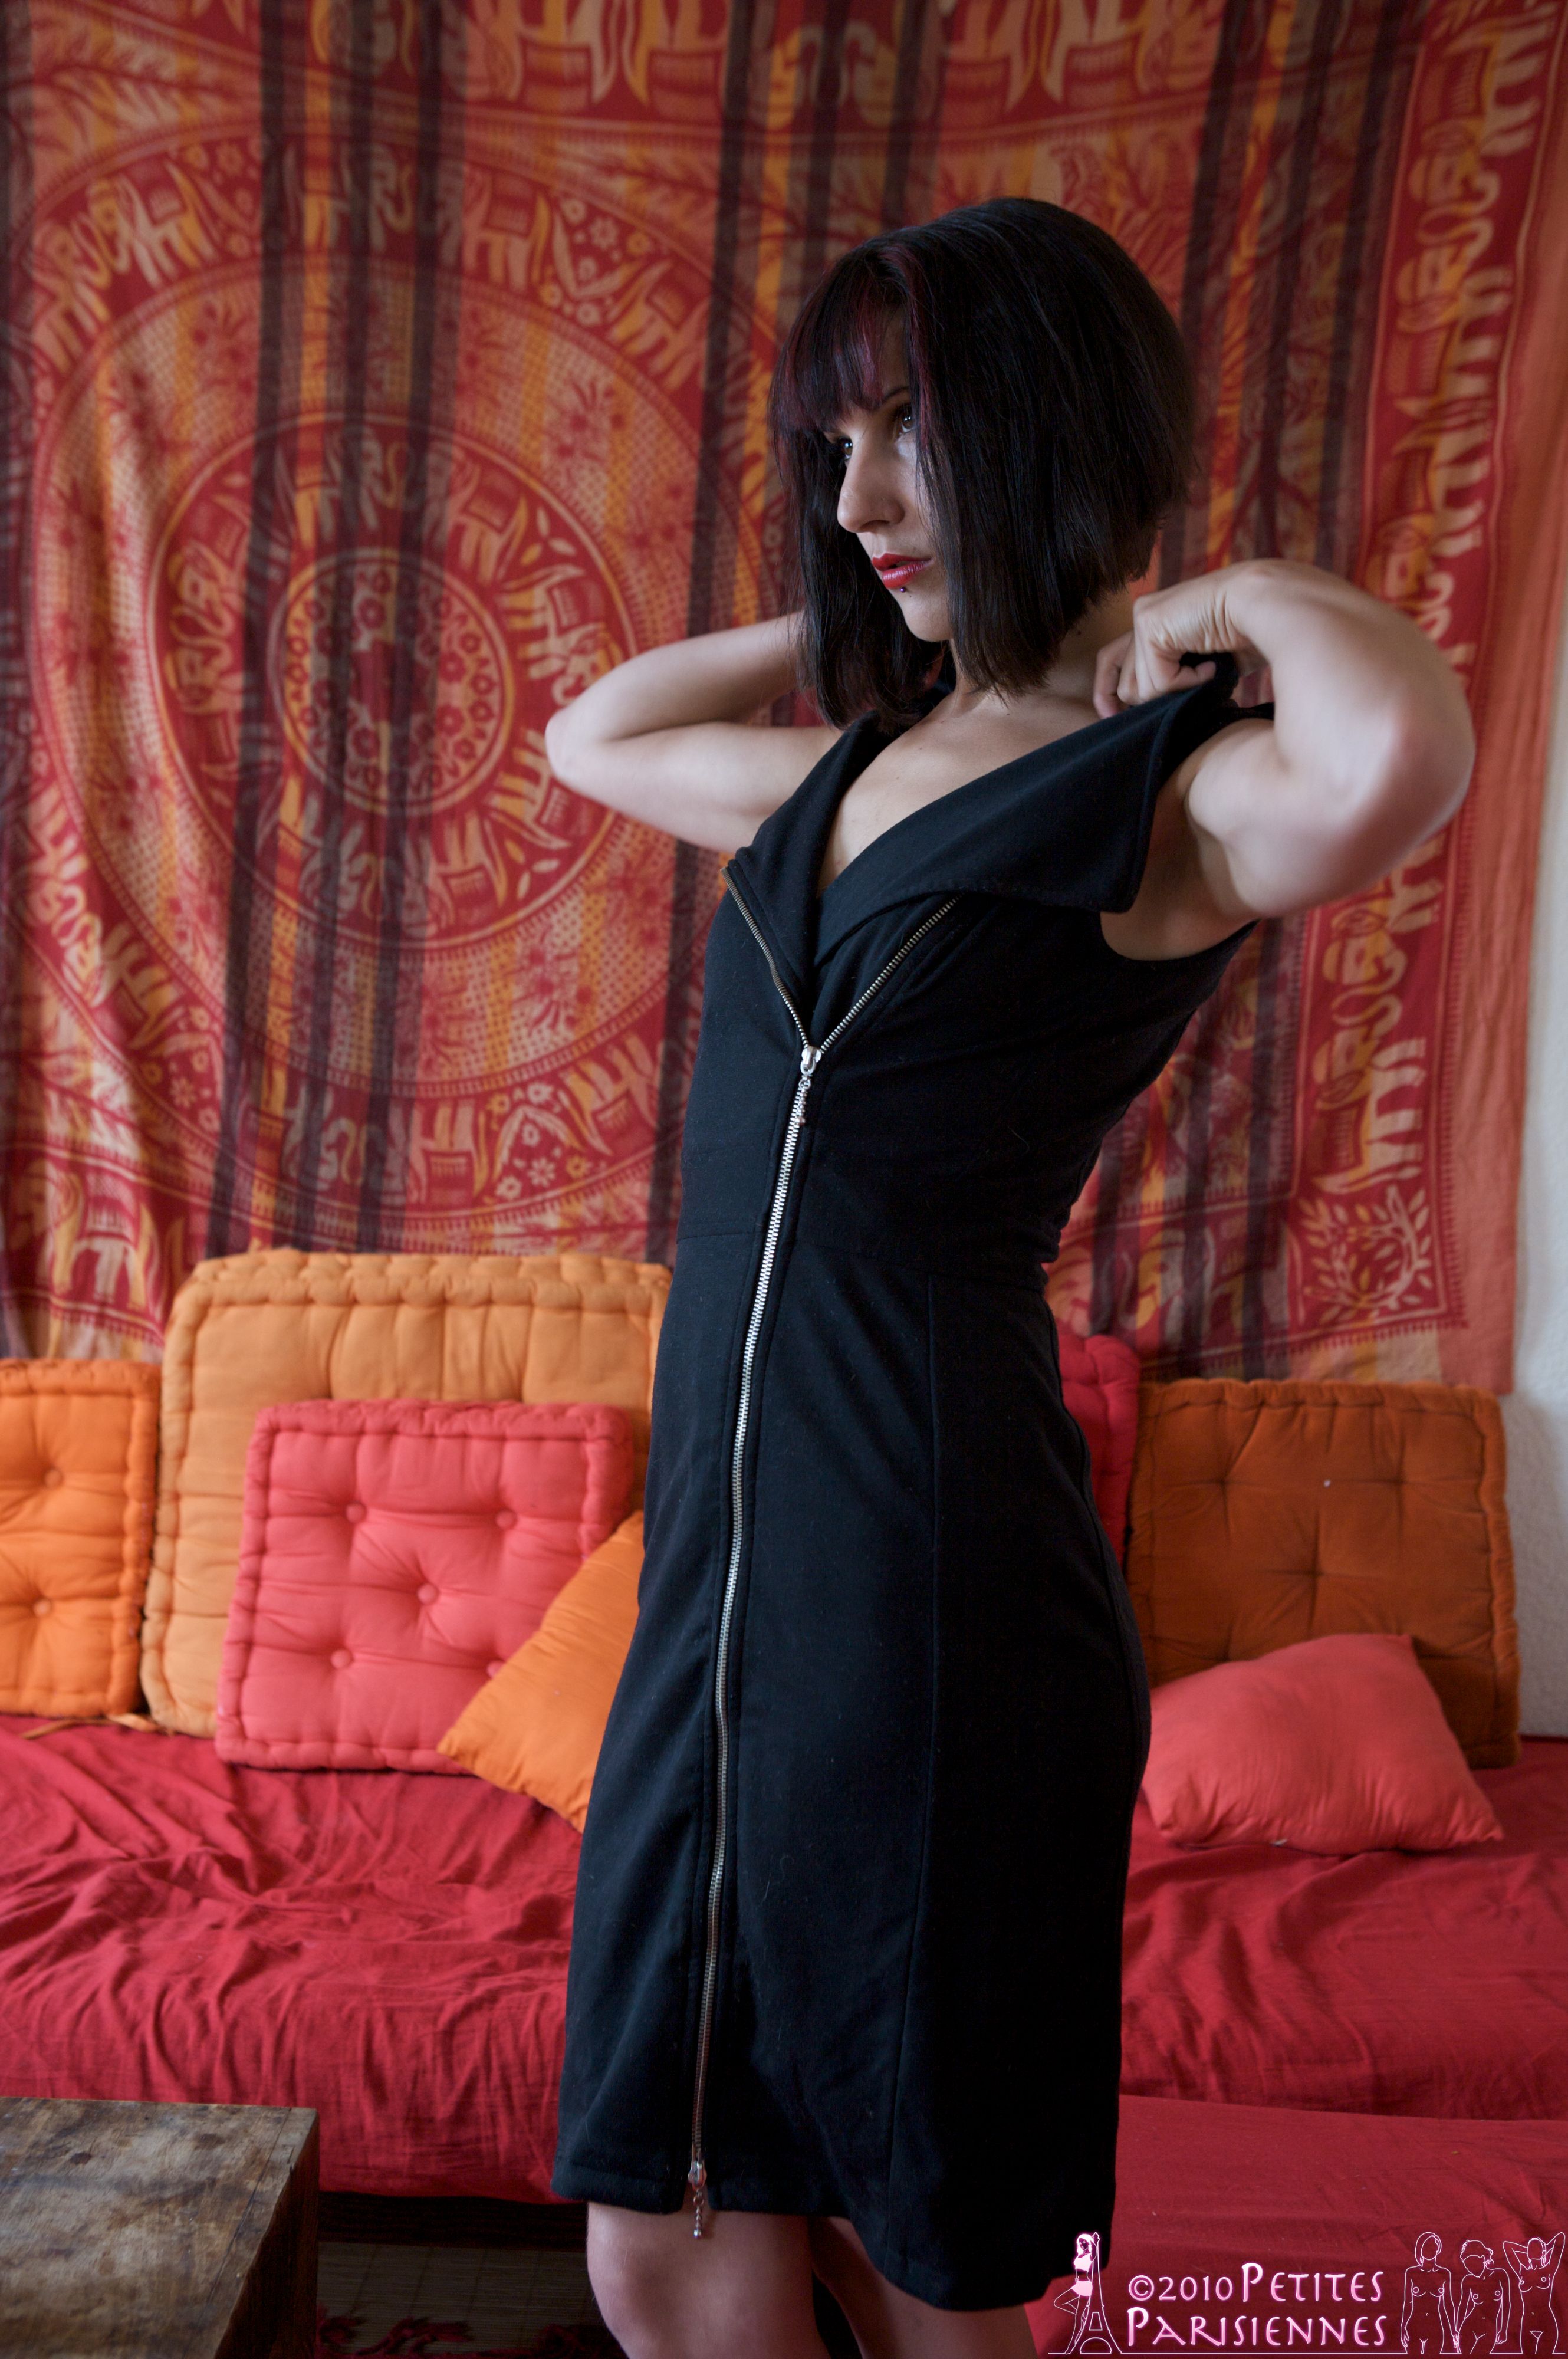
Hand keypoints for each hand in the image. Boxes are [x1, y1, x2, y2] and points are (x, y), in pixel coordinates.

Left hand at [1093, 563, 1270, 717]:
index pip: (1110, 661)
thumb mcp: (1202, 665)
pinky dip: (1189, 683)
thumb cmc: (1247, 635)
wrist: (1265, 606)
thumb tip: (1150, 713)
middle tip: (1190, 691)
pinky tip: (1211, 664)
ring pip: (1141, 689)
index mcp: (1152, 624)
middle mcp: (1142, 617)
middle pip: (1126, 686)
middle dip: (1155, 700)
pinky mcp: (1150, 625)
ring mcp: (1144, 618)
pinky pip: (1160, 681)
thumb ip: (1173, 680)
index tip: (1112, 717)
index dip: (1105, 693)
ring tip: (1208, 670)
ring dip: (1178, 691)